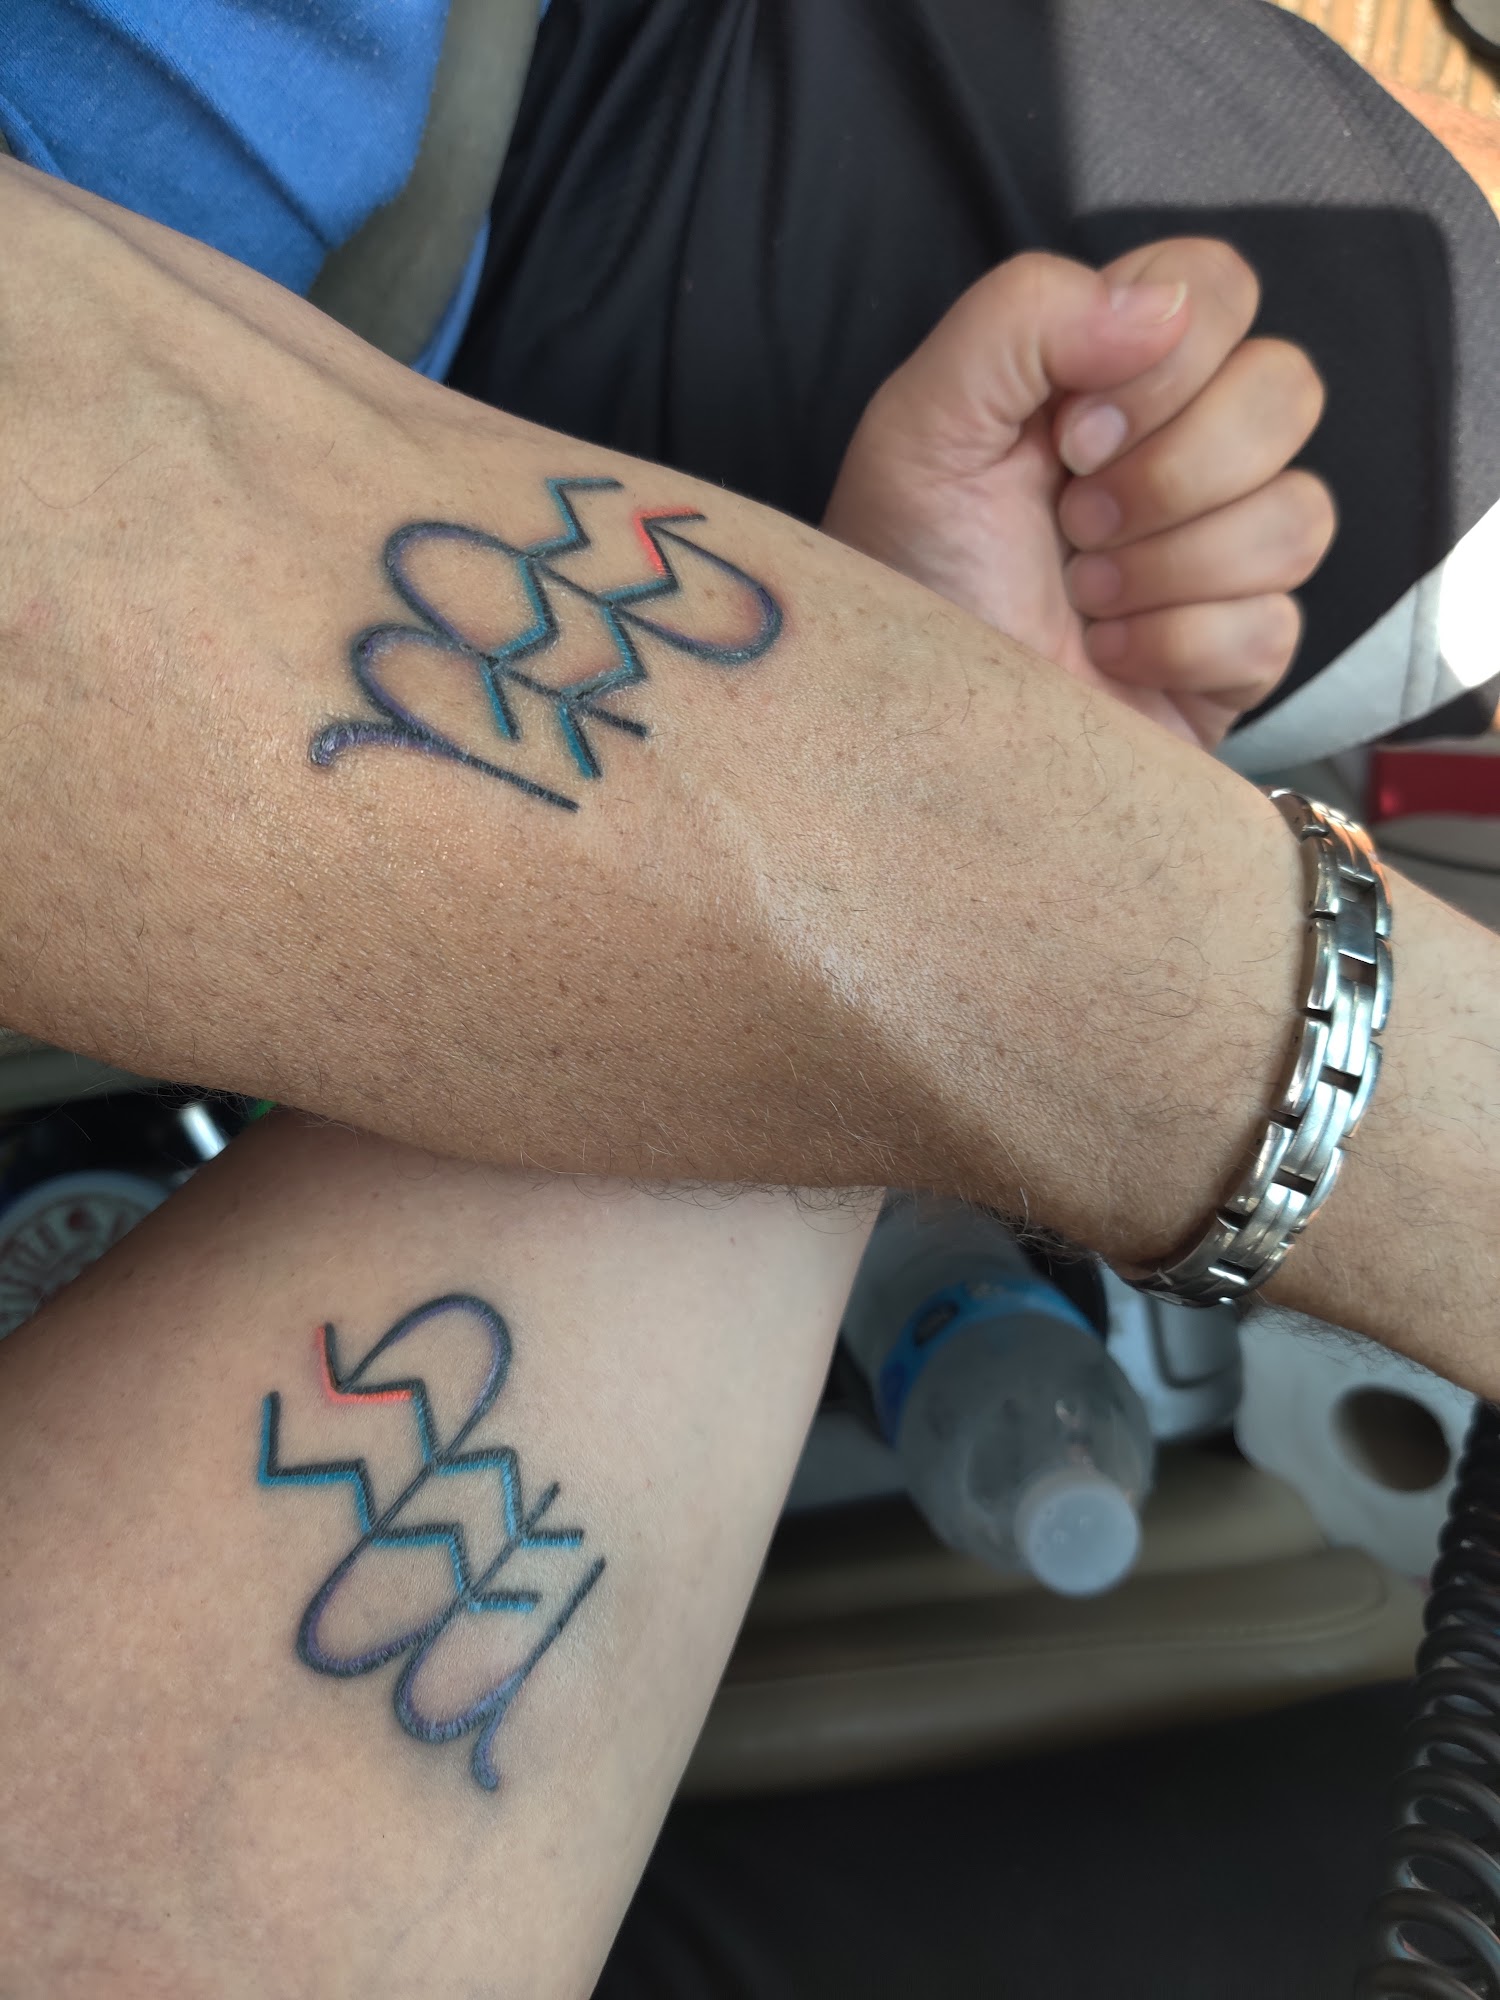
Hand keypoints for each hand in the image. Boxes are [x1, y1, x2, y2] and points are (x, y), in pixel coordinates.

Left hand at [822, 239, 1335, 747]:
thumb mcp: (922, 421)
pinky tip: (1106, 658)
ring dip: (1166, 566)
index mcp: (1114, 376)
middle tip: (1074, 523)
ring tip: (1082, 598)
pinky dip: (1172, 646)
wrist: (909, 717)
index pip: (1220, 289)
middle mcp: (1184, 454)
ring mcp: (1222, 559)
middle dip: (1170, 469)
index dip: (1168, 357)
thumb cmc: (906, 571)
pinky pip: (1272, 626)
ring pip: (1298, 514)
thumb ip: (1026, 314)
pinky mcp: (1235, 660)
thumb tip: (1169, 308)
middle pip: (1287, 391)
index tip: (1071, 434)